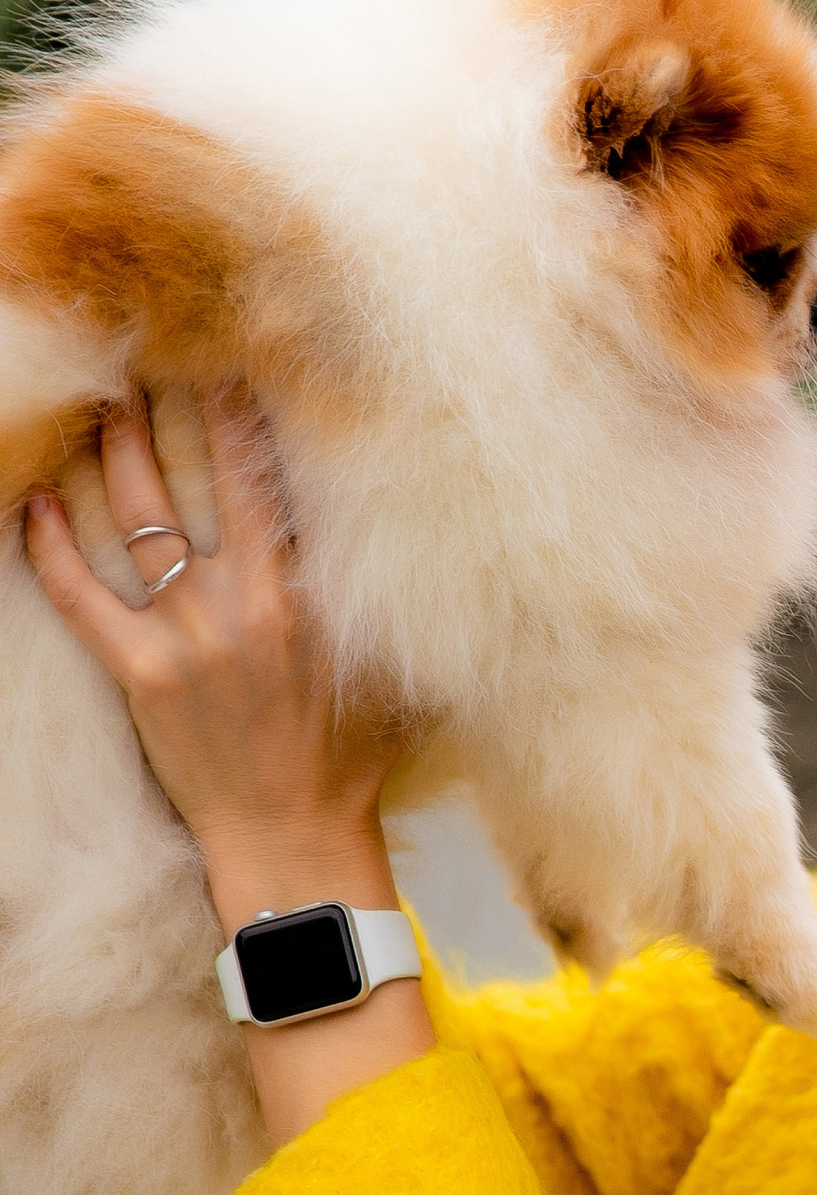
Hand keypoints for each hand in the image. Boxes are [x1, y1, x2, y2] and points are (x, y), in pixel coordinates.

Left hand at [23, 390, 405, 931]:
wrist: (294, 836)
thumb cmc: (348, 756)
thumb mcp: (386, 665)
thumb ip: (374, 593)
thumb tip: (402, 527)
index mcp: (309, 592)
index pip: (272, 476)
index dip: (246, 412)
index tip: (231, 359)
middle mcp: (246, 602)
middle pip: (198, 476)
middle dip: (173, 408)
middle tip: (148, 357)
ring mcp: (186, 636)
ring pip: (135, 519)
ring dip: (113, 454)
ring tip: (101, 407)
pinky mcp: (139, 673)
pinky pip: (79, 595)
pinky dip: (50, 546)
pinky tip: (34, 502)